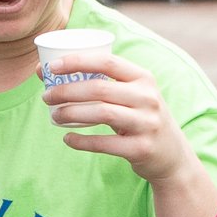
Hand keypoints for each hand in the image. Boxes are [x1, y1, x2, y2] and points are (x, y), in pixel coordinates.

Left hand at [40, 50, 192, 184]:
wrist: (171, 155)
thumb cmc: (139, 118)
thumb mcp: (131, 96)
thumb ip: (99, 83)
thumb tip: (45, 71)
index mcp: (143, 78)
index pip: (107, 62)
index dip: (78, 62)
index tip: (53, 67)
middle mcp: (148, 98)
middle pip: (99, 89)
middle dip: (66, 91)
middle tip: (47, 97)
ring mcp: (147, 123)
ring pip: (101, 113)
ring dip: (70, 114)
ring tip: (54, 116)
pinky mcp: (141, 148)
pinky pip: (104, 143)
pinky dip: (81, 141)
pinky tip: (67, 138)